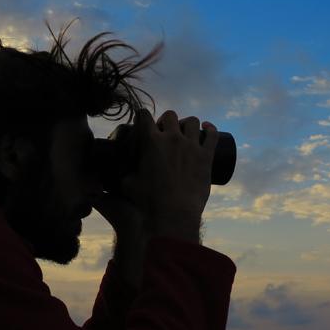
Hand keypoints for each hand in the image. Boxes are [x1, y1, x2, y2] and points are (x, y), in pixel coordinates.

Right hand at [128, 108, 217, 237]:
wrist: (174, 213)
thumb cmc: (149, 201)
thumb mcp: (128, 185)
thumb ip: (122, 175)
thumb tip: (117, 174)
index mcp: (151, 141)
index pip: (144, 116)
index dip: (142, 116)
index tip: (143, 122)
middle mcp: (172, 138)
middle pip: (170, 115)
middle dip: (166, 121)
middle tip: (165, 132)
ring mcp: (191, 146)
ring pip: (193, 121)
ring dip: (187, 123)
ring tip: (185, 131)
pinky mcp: (206, 156)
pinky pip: (212, 135)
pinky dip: (210, 129)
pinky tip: (207, 128)